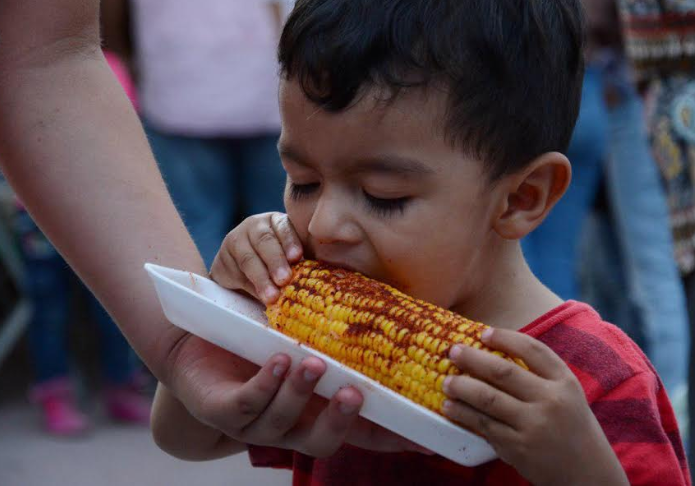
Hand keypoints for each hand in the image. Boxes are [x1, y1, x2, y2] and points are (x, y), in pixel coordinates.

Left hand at [166, 333, 423, 457]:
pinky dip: (265, 383)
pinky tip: (278, 360)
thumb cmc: (258, 343)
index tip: (428, 441)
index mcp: (314, 414)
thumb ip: (340, 343)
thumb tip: (393, 324)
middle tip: (356, 394)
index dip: (391, 440)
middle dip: (339, 419)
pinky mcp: (221, 409)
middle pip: (321, 440)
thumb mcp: (305, 342)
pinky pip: (245, 402)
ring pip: (281, 420)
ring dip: (299, 392)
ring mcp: (253, 423)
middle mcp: (288, 427)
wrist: (194, 347)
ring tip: (313, 362)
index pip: (359, 434)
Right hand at [210, 212, 302, 303]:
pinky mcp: (222, 259)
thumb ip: (299, 262)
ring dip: (261, 279)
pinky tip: (259, 296)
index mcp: (276, 221)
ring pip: (248, 259)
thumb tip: (316, 281)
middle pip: (264, 241)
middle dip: (275, 261)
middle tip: (285, 279)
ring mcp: (235, 241)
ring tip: (272, 296)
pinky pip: (235, 274)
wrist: (243, 269)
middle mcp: (254, 226)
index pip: (283, 226)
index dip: (290, 241)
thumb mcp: (290, 256)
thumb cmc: (278, 262)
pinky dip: (249, 287)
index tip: (297, 257)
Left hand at [442, 328, 627, 485]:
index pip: (533, 350)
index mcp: (564, 382)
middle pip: (503, 372)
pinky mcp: (518, 448)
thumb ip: (539, 374)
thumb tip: (492, 350)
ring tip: (446, 381)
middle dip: (473, 359)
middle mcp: (550, 401)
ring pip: (488, 399)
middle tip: (453, 351)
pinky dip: (464, 415)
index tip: (483, 332)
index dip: (505, 338)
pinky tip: (450, 408)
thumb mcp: (567, 393)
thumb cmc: (570, 426)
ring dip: (461, 388)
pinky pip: (484, 426)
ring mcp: (533, 426)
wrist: (587, 474)